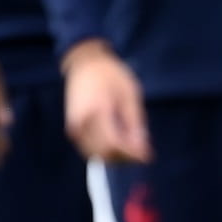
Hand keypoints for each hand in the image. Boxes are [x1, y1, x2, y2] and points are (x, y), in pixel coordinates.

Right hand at [62, 40, 151, 163]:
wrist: (85, 64)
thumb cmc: (110, 75)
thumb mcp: (130, 94)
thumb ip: (135, 123)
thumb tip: (143, 149)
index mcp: (97, 109)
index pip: (113, 143)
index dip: (131, 154)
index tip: (148, 156)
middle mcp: (81, 122)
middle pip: (104, 153)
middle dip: (125, 157)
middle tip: (143, 150)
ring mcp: (74, 127)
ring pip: (97, 154)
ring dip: (116, 155)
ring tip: (133, 144)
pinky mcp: (73, 130)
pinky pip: (91, 148)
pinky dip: (106, 150)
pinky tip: (120, 141)